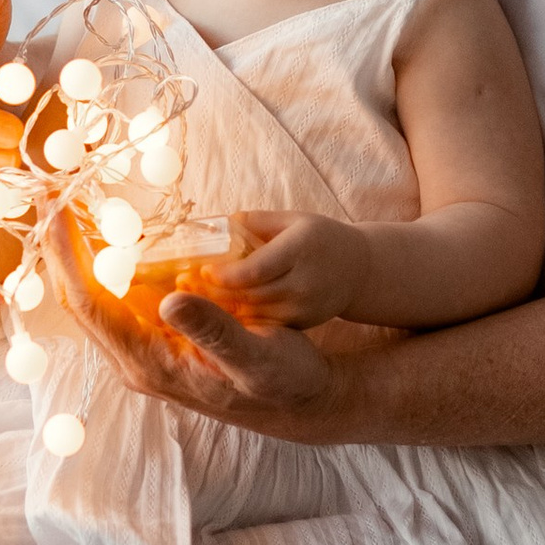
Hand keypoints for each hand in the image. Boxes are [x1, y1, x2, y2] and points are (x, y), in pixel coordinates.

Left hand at [45, 209, 366, 444]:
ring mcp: (142, 347)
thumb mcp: (259, 355)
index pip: (91, 304)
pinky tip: (107, 229)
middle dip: (61, 246)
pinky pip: (119, 294)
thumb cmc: (283, 379)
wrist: (298, 399)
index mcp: (150, 363)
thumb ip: (214, 331)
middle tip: (49, 194)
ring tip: (68, 201)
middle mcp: (135, 358)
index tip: (56, 210)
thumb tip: (170, 299)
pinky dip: (108, 258)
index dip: (69, 256)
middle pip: (81, 297)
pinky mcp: (154, 336)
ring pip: (95, 294)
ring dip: (80, 250)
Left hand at [206, 211, 367, 331]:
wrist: (357, 270)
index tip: (203, 271)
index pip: (257, 269)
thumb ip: (254, 222)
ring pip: (256, 313)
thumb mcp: (291, 220)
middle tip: (187, 286)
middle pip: (252, 294)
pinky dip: (242, 319)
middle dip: (216, 294)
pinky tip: (221, 312)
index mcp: (300, 249)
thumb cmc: (317, 238)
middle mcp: (305, 282)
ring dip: (224, 308)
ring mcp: (306, 307)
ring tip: (197, 300)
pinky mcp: (304, 324)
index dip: (226, 274)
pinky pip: (266, 324)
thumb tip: (215, 223)